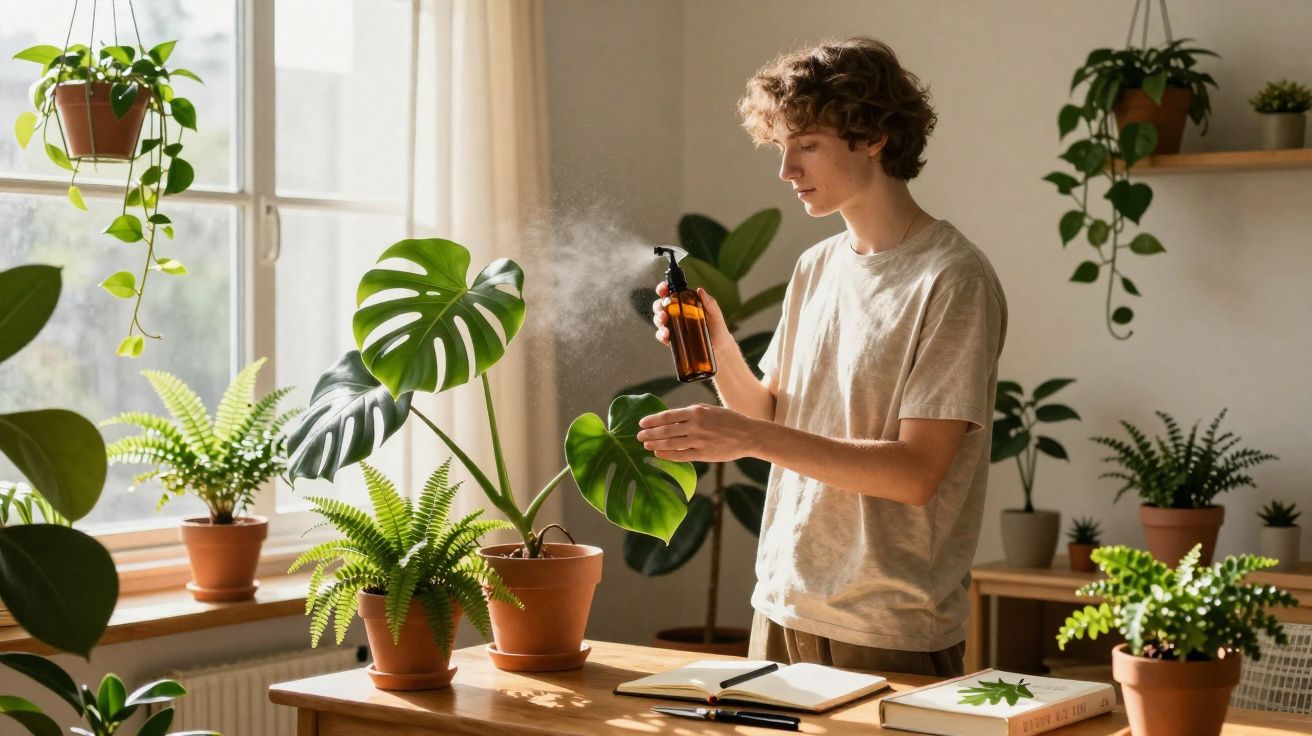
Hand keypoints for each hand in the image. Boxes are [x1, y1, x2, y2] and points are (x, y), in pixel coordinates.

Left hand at [636, 403, 759, 462]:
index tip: (642, 423)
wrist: (748, 435)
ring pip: (670, 443)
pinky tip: (658, 453)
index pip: (667, 416)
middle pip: (665, 430)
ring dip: (655, 443)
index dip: (652, 420)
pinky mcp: (703, 454)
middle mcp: (695, 425)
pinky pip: (680, 455)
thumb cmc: (729, 420)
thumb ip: (691, 413)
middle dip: (649, 433)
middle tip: (638, 436)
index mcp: (696, 411)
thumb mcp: (709, 409)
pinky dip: (667, 455)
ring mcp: (699, 440)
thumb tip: (671, 417)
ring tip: (645, 445)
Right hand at [651, 284, 733, 350]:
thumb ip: (708, 301)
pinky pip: (662, 335)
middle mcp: (676, 312)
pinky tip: (666, 336)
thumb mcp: (714, 312)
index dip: (663, 289)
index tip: (663, 290)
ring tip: (665, 325)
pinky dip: (661, 335)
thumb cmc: (717, 327)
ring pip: (658, 319)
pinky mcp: (672, 338)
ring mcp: (673, 325)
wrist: (719, 347)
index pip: (670, 293)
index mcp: (684, 302)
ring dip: (658, 320)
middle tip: (663, 312)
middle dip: (658, 307)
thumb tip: (700, 290)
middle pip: (660, 306)